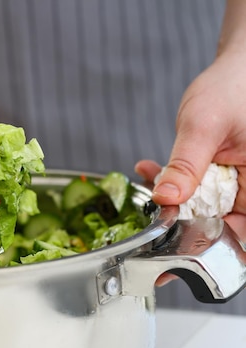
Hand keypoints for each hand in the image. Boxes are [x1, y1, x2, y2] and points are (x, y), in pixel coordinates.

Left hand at [136, 48, 245, 239]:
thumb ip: (186, 166)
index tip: (173, 232)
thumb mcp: (203, 128)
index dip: (207, 235)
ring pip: (201, 205)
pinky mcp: (219, 176)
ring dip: (172, 196)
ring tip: (150, 177)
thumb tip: (166, 198)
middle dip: (181, 214)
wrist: (235, 71)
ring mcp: (236, 183)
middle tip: (153, 205)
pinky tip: (152, 168)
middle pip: (217, 219)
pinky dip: (173, 181)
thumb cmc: (232, 90)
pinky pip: (194, 188)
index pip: (238, 226)